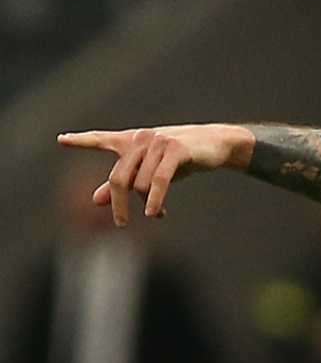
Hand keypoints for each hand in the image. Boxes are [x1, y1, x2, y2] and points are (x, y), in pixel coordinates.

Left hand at [57, 124, 253, 226]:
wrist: (217, 144)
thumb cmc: (181, 158)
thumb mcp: (150, 171)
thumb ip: (123, 183)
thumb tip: (96, 200)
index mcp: (132, 141)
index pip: (102, 139)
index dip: (82, 141)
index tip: (61, 140)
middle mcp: (141, 138)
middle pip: (118, 178)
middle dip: (119, 205)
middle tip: (121, 224)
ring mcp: (158, 142)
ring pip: (140, 184)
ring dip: (148, 203)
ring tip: (157, 211)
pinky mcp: (175, 150)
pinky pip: (158, 181)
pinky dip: (155, 200)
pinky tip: (155, 214)